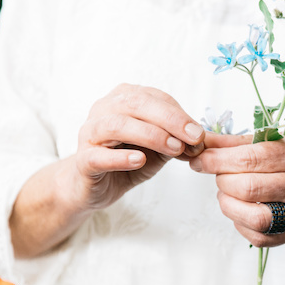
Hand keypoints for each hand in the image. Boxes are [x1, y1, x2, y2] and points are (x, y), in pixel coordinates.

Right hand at [69, 84, 204, 210]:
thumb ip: (177, 141)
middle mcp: (104, 110)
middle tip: (193, 137)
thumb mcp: (159, 150)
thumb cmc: (127, 161)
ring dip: (149, 135)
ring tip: (173, 149)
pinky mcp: (83, 160)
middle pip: (136, 104)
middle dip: (170, 119)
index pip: (155, 98)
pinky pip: (98, 155)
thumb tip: (201, 140)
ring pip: (117, 125)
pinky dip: (120, 157)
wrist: (94, 187)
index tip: (200, 135)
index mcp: (124, 100)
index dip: (180, 115)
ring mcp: (90, 134)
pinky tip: (138, 160)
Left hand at [190, 131, 284, 248]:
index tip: (199, 158)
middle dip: (222, 180)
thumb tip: (204, 141)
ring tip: (226, 192)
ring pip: (255, 217)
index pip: (251, 158)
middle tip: (217, 174)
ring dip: (229, 204)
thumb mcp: (284, 139)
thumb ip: (243, 141)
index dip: (218, 159)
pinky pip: (260, 236)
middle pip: (249, 188)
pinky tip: (241, 209)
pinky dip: (240, 223)